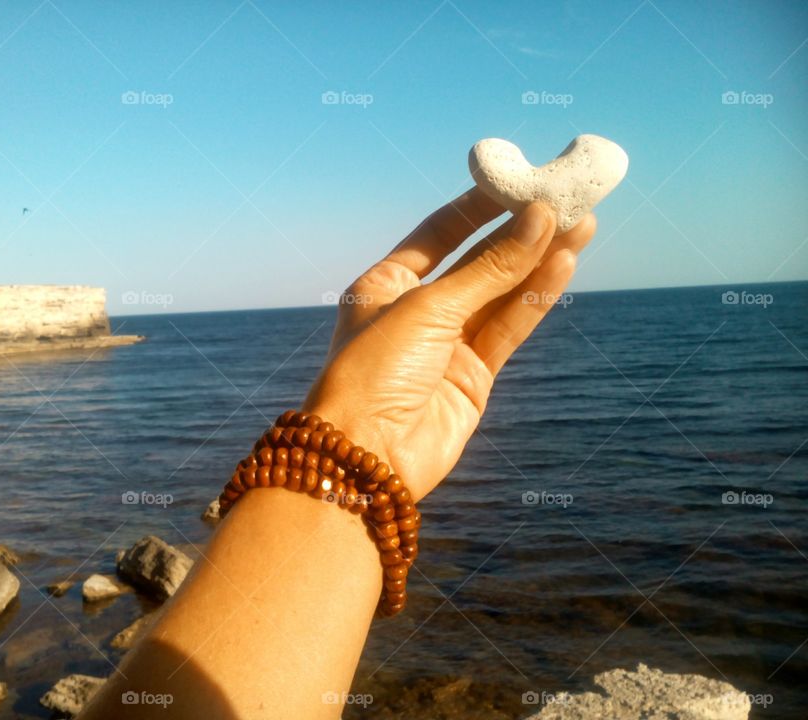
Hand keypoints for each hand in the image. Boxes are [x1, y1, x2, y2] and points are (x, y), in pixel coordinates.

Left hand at [303, 189, 595, 500]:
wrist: (367, 456)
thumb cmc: (375, 371)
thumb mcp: (429, 308)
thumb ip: (489, 269)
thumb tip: (538, 220)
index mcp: (387, 284)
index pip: (440, 232)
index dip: (480, 206)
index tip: (520, 181)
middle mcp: (417, 310)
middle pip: (478, 261)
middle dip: (522, 231)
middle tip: (567, 199)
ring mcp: (447, 344)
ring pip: (501, 294)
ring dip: (540, 260)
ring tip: (582, 223)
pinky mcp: (473, 376)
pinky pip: (509, 327)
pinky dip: (536, 298)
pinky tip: (564, 264)